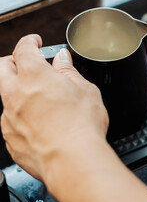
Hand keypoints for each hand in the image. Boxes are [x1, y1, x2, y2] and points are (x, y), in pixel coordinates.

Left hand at [0, 34, 108, 180]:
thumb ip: (69, 71)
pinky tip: (39, 121)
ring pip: (5, 94)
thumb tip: (62, 60)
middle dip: (13, 61)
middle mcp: (15, 93)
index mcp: (34, 76)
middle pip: (3, 67)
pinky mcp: (9, 137)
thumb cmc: (81, 126)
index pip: (24, 49)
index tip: (35, 41)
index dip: (30, 41)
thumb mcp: (85, 90)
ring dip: (17, 89)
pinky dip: (20, 114)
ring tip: (39, 96)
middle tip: (28, 63)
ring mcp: (9, 117)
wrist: (72, 160)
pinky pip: (10, 119)